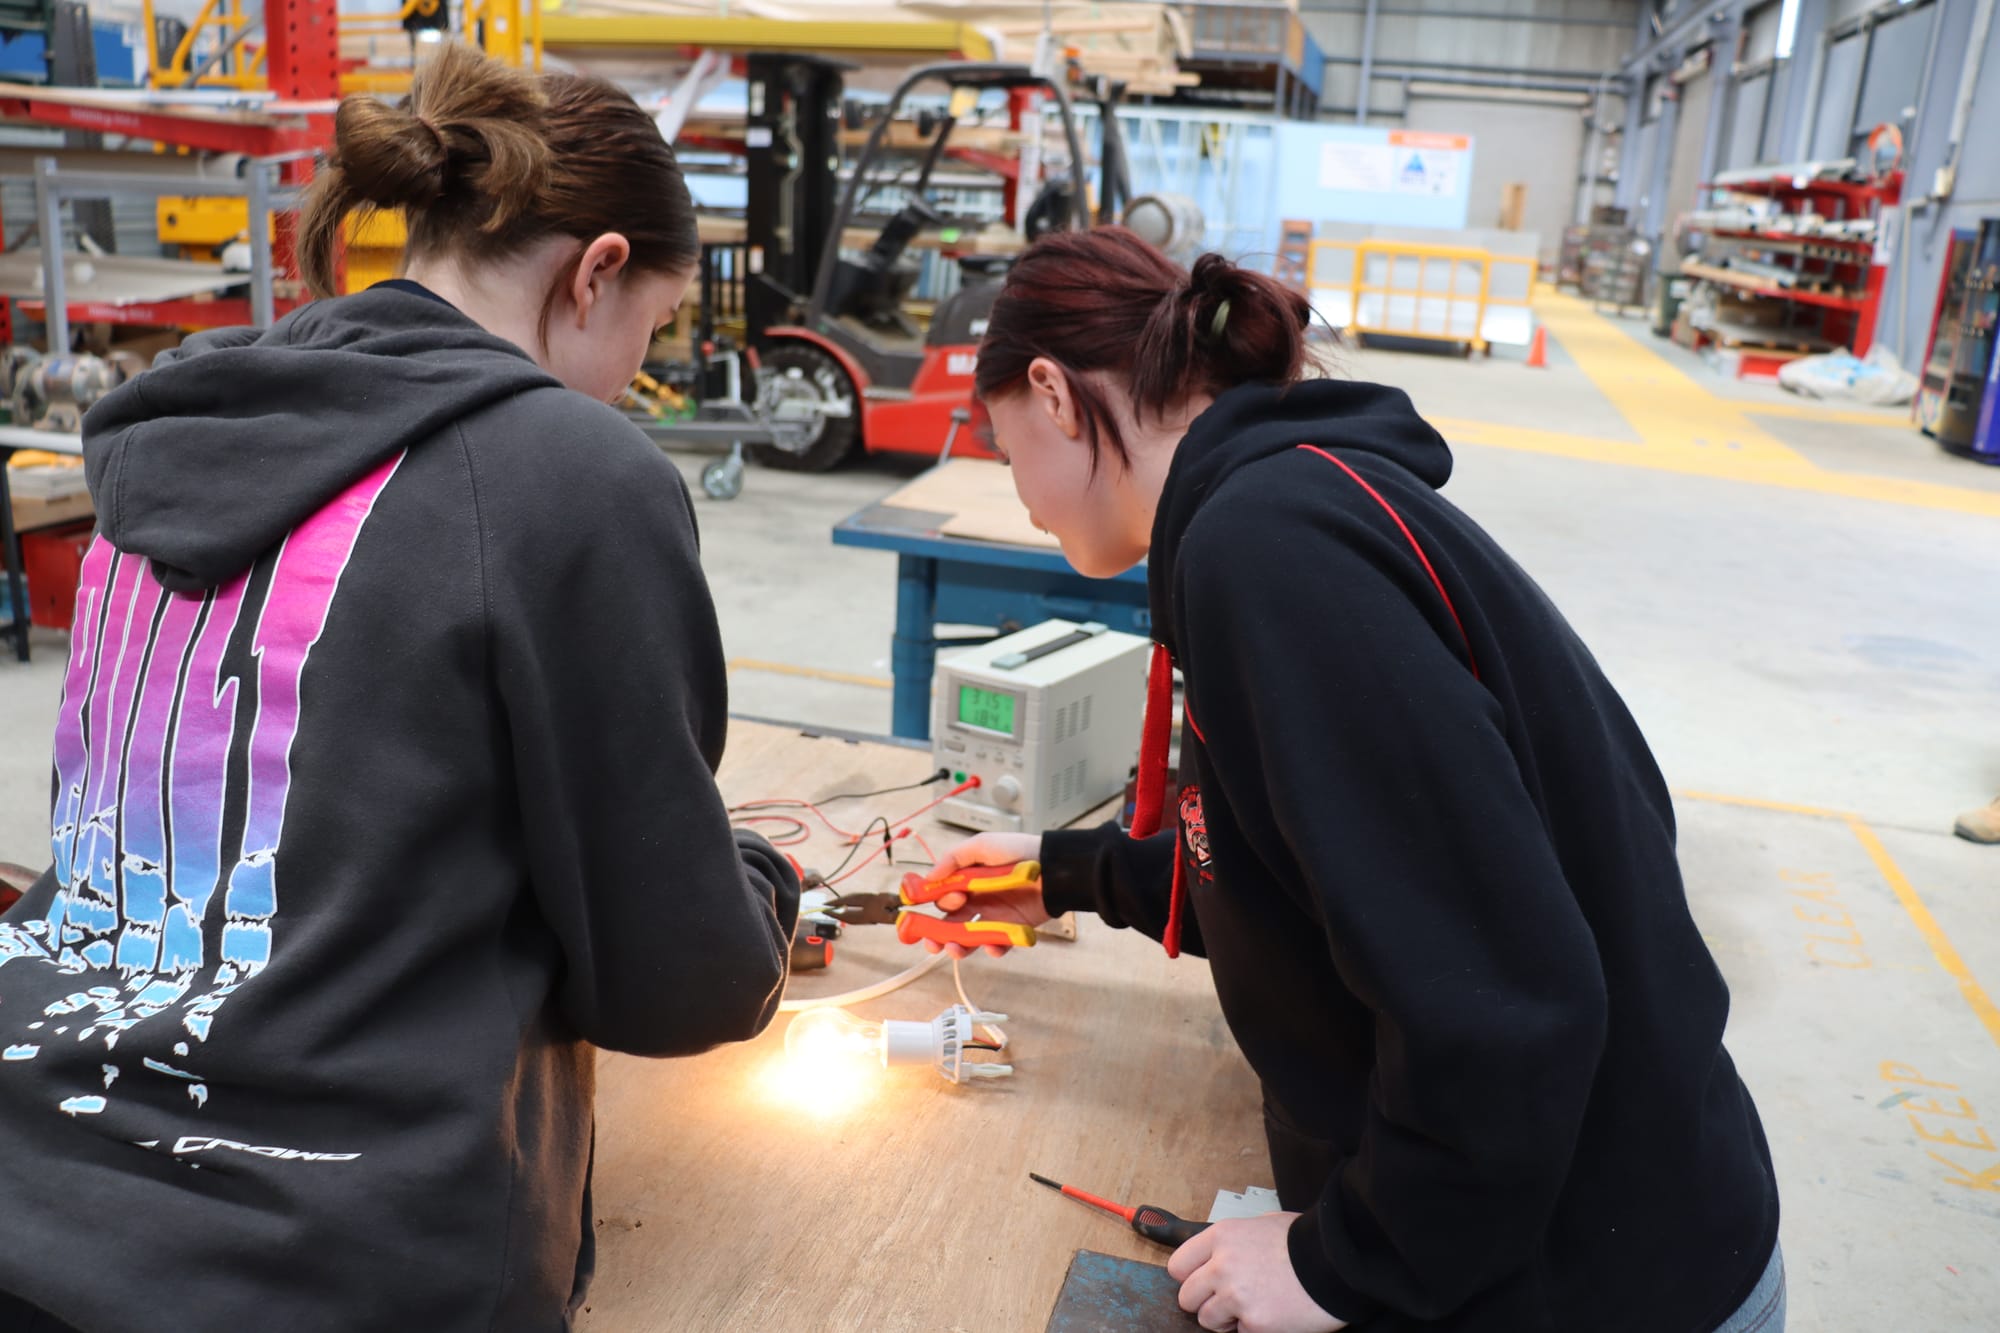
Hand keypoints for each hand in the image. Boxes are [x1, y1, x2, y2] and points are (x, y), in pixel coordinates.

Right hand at [921, 832, 1047, 959]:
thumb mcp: (982, 845)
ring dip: (957, 947)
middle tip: (932, 942)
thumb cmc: (1019, 852)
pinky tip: (992, 945)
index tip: (943, 904)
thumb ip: (953, 859)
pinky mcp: (1012, 930)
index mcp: (967, 881)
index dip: (938, 904)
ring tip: (955, 949)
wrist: (1054, 867)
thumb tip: (928, 878)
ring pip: (968, 938)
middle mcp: (977, 900)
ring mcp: (994, 917)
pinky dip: (993, 949)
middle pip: (949, 923)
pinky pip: (997, 944)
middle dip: (936, 934)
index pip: (942, 898)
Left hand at [1168, 1213, 1346, 1332]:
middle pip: (1187, 1297)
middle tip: (1227, 1301)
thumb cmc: (1307, 1242)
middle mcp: (1222, 1265)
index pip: (1178, 1265)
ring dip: (1226, 1320)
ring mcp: (1236, 1296)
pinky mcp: (1255, 1324)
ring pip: (1207, 1321)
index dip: (1190, 1278)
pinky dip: (1252, 1329)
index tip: (1201, 1283)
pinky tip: (1271, 1315)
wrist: (1337, 1264)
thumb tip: (1229, 1248)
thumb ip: (1238, 1239)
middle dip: (1205, 1302)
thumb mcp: (1265, 1223)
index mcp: (1222, 1237)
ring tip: (1252, 1308)